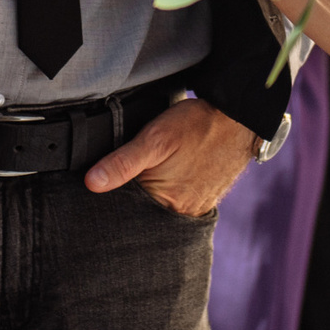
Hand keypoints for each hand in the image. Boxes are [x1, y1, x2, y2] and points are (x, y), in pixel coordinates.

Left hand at [84, 97, 256, 216]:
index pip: (130, 211)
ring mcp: (198, 206)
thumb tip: (92, 183)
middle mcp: (184, 212)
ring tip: (155, 171)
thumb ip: (122, 162)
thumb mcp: (154, 138)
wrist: (238, 117)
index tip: (106, 183)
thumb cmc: (196, 125)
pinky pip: (180, 200)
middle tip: (136, 171)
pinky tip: (170, 174)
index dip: (116, 197)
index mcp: (169, 203)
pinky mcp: (207, 198)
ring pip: (162, 205)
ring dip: (154, 193)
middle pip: (147, 211)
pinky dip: (171, 190)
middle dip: (135, 197)